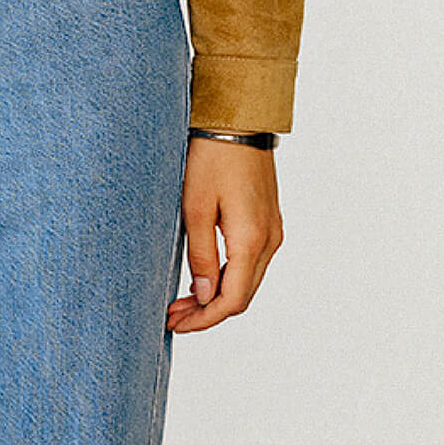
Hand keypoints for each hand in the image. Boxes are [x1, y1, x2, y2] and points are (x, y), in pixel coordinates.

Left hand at [165, 136, 283, 334]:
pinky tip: (200, 280)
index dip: (204, 320)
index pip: (232, 300)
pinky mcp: (267, 223)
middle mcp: (269, 239)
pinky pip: (249, 264)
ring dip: (215, 297)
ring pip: (246, 283)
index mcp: (251, 239)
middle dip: (206, 313)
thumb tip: (206, 298)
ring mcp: (272, 231)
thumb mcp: (195, 210)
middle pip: (241, 296)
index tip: (176, 325)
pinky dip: (226, 279)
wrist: (237, 120)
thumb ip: (201, 258)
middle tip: (172, 316)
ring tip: (180, 303)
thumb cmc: (211, 158)